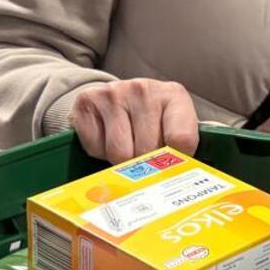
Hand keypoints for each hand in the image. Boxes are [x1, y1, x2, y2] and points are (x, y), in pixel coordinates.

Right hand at [69, 79, 199, 163]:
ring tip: (127, 146)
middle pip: (147, 150)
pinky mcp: (87, 101)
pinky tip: (107, 138)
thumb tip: (176, 179)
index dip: (175, 162)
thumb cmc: (152, 117)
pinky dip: (100, 152)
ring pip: (120, 153)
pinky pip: (95, 148)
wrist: (118, 96)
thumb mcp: (174, 125)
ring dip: (121, 161)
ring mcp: (114, 93)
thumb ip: (180, 148)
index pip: (181, 139)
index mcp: (174, 95)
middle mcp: (144, 90)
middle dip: (145, 164)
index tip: (170, 167)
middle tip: (144, 157)